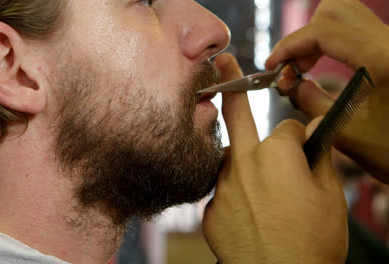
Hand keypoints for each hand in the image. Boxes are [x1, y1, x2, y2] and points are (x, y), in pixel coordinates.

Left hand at [202, 53, 347, 263]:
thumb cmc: (311, 241)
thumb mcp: (329, 195)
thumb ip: (319, 156)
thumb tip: (316, 131)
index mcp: (275, 153)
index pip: (287, 128)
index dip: (299, 138)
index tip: (305, 148)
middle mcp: (242, 163)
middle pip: (237, 115)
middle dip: (230, 85)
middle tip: (220, 65)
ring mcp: (221, 187)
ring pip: (229, 160)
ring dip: (241, 160)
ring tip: (253, 177)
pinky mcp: (209, 211)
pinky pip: (222, 192)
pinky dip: (234, 196)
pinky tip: (248, 214)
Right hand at [266, 0, 388, 181]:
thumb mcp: (346, 134)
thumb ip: (311, 103)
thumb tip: (290, 84)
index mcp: (382, 61)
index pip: (323, 31)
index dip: (290, 45)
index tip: (272, 65)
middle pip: (334, 11)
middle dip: (303, 36)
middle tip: (291, 67)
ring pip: (345, 14)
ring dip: (316, 34)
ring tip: (305, 65)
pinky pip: (355, 28)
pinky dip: (330, 39)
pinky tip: (321, 63)